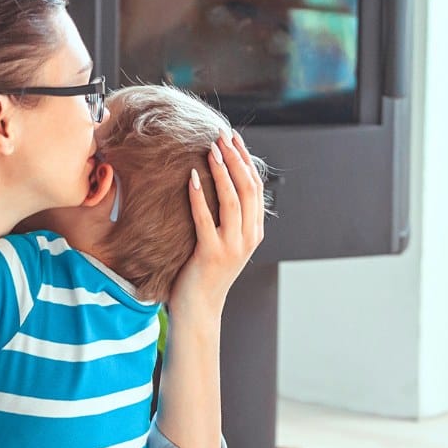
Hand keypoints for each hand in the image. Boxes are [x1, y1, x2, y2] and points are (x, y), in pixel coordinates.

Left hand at [168, 129, 264, 319]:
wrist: (199, 310)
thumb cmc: (204, 274)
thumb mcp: (222, 243)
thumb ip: (226, 219)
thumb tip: (216, 185)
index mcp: (254, 232)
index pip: (255, 188)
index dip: (245, 160)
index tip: (232, 138)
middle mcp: (248, 238)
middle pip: (248, 189)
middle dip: (235, 159)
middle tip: (221, 136)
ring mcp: (232, 247)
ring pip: (232, 200)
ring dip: (222, 171)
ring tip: (210, 150)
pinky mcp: (211, 254)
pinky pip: (206, 219)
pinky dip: (200, 196)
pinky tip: (192, 177)